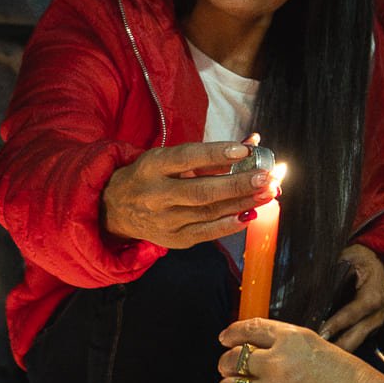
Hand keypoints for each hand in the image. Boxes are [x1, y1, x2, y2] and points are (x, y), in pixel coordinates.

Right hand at [101, 140, 271, 247]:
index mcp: (152, 166)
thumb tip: (252, 143)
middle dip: (237, 184)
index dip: (216, 154)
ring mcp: (164, 220)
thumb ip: (209, 154)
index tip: (244, 151)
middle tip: (265, 177)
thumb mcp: (168, 158)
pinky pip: (206, 232)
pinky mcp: (173, 239)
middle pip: (201, 191)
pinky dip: (230, 225)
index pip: (186, 158)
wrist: (115, 209)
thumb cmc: (150, 176)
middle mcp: (155, 194)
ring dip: (242, 203)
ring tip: (268, 192)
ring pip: (208, 213)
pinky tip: (250, 215)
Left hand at [217, 317, 383, 382]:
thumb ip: (286, 345)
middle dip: (226, 364)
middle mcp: (278, 362)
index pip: (249, 329)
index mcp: (292, 338)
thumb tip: (255, 350)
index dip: (232, 333)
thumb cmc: (351, 379)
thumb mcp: (318, 346)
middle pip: (232, 359)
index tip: (225, 338)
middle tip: (228, 369)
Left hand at [319, 244, 383, 352]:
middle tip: (312, 352)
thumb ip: (336, 269)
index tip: (320, 332)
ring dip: (335, 352)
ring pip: (353, 345)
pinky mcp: (369, 331)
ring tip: (314, 355)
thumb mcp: (353, 257)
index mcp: (373, 297)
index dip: (336, 324)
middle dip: (334, 348)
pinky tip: (323, 351)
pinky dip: (339, 348)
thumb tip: (313, 280)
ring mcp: (374, 326)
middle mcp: (376, 316)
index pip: (352, 313)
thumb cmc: (366, 261)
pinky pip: (353, 343)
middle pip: (353, 339)